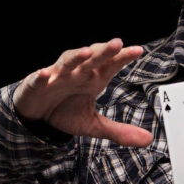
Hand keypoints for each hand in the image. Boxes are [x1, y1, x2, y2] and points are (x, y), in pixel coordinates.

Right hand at [13, 38, 152, 146]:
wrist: (36, 117)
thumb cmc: (65, 112)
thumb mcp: (93, 125)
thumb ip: (119, 131)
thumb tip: (148, 140)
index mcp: (93, 79)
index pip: (111, 65)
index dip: (123, 58)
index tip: (138, 51)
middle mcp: (77, 73)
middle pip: (92, 59)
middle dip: (104, 51)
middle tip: (117, 43)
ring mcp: (56, 77)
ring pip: (67, 63)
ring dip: (76, 57)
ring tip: (86, 52)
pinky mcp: (35, 85)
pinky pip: (38, 79)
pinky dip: (41, 76)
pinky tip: (45, 74)